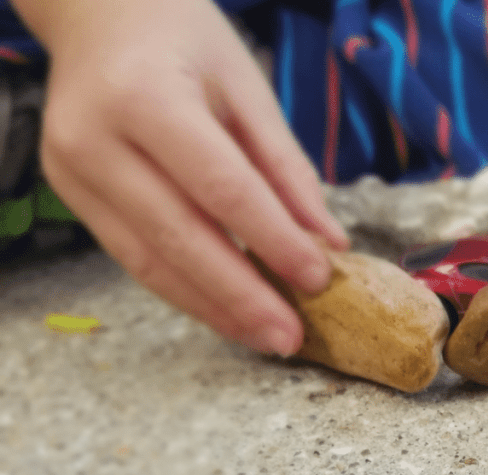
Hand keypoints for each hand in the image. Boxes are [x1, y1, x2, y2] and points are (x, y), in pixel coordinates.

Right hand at [11, 0, 348, 355]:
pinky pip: (133, 256)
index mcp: (145, 98)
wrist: (98, 12)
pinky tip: (226, 312)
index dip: (273, 241)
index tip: (319, 279)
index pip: (222, 188)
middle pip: (180, 238)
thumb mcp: (248, 87)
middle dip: (242, 297)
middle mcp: (95, 140)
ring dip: (212, 309)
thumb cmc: (184, 38)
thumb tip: (327, 241)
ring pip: (149, 263)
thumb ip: (286, 167)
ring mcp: (72, 173)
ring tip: (264, 338)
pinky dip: (184, 290)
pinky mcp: (70, 195)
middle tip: (291, 337)